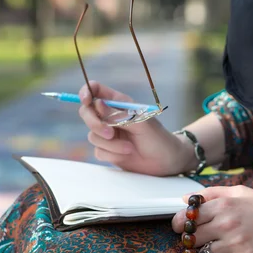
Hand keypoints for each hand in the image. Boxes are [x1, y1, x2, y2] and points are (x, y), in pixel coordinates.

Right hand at [78, 81, 194, 175]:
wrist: (166, 162)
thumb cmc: (158, 138)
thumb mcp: (140, 123)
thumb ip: (118, 114)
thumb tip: (97, 104)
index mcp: (119, 103)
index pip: (96, 90)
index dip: (87, 92)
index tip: (86, 100)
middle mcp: (111, 116)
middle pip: (86, 112)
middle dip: (94, 123)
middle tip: (110, 133)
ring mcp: (108, 133)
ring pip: (92, 135)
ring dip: (111, 144)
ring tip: (130, 147)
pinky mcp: (108, 150)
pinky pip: (98, 151)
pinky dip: (112, 154)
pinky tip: (127, 154)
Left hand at [172, 185, 252, 252]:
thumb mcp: (239, 192)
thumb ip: (211, 193)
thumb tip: (186, 198)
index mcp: (222, 205)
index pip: (187, 217)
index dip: (181, 224)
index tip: (182, 227)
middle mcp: (226, 223)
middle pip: (192, 238)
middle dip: (194, 240)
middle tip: (202, 239)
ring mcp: (235, 243)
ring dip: (211, 252)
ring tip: (223, 246)